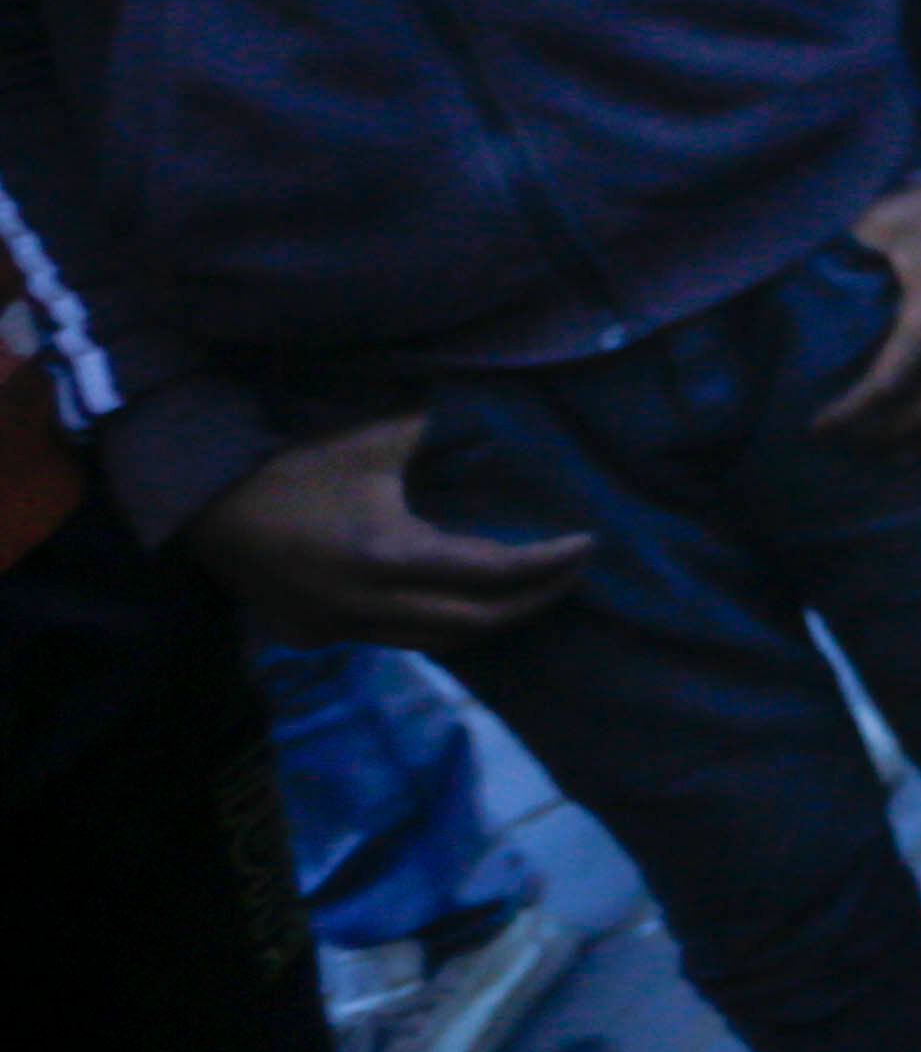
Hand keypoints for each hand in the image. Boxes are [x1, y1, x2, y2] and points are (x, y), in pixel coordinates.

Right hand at [176, 412, 593, 647]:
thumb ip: (441, 431)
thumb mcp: (376, 438)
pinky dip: (430, 625)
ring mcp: (336, 629)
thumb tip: (501, 410)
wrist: (202, 501)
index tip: (587, 544)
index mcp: (390, 556)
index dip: (546, 564)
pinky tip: (452, 602)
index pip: (491, 572)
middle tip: (571, 574)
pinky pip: (389, 639)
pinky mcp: (311, 636)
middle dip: (531, 602)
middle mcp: (368, 606)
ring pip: (433, 641)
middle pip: (474, 623)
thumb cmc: (293, 462)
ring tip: (527, 592)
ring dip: (483, 621)